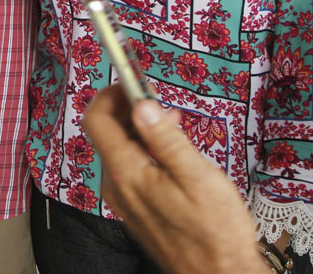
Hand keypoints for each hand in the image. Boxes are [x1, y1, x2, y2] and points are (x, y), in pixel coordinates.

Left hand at [83, 86, 268, 273]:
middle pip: (107, 133)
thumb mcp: (197, 176)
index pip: (97, 120)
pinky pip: (131, 170)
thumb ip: (165, 138)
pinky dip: (146, 152)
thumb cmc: (215, 232)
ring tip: (174, 126)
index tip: (133, 81)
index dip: (111, 94)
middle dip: (131, 110)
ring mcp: (125, 200)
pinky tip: (172, 155)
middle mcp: (117, 186)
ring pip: (120, 150)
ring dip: (141, 131)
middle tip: (163, 104)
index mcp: (127, 173)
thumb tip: (140, 104)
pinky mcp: (136, 209)